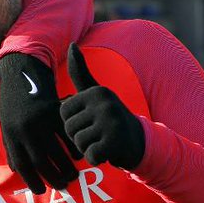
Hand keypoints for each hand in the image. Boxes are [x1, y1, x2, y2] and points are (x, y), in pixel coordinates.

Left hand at [0, 53, 80, 194]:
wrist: (19, 72)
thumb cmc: (12, 103)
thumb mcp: (6, 124)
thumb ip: (12, 147)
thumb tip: (16, 169)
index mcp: (11, 135)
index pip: (22, 165)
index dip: (32, 181)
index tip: (41, 191)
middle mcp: (24, 128)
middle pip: (40, 161)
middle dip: (53, 177)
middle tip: (63, 186)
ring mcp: (40, 119)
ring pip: (55, 150)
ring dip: (66, 166)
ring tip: (73, 175)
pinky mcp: (54, 109)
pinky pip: (67, 133)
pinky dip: (73, 146)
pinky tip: (78, 155)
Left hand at [60, 43, 144, 169]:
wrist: (140, 141)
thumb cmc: (110, 117)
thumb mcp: (96, 92)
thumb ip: (81, 72)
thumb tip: (71, 44)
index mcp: (96, 91)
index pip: (63, 112)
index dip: (72, 122)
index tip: (88, 121)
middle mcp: (104, 103)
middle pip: (69, 128)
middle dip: (79, 137)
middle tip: (97, 134)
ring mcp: (111, 121)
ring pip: (79, 143)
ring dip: (88, 148)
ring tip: (102, 141)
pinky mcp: (116, 141)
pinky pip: (91, 155)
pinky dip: (97, 158)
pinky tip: (108, 151)